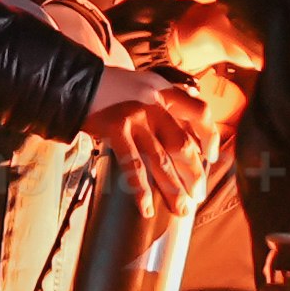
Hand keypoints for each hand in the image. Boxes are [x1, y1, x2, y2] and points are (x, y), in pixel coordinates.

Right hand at [85, 64, 223, 209]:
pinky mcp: (116, 129)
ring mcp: (136, 117)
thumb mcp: (147, 86)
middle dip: (194, 175)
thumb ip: (168, 104)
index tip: (211, 158)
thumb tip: (190, 134)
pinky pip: (133, 166)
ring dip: (173, 189)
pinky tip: (146, 208)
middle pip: (183, 145)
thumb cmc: (114, 89)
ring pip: (160, 161)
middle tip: (197, 196)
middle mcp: (155, 104)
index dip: (210, 137)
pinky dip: (141, 190)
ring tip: (181, 209)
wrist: (78, 81)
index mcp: (166, 92)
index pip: (200, 114)